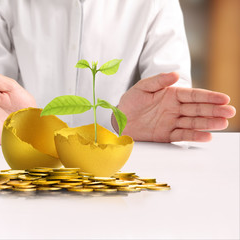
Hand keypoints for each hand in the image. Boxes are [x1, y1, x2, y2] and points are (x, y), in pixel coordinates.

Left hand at [113, 72, 235, 141]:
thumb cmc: (130, 102)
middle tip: (230, 112)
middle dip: (214, 110)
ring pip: (193, 122)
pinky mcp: (166, 135)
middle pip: (198, 109)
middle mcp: (174, 109)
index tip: (224, 98)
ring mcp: (172, 122)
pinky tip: (207, 136)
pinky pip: (182, 135)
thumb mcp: (142, 87)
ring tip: (223, 123)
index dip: (209, 97)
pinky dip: (194, 135)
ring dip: (208, 123)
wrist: (119, 120)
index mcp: (171, 95)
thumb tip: (175, 74)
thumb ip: (158, 81)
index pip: (193, 95)